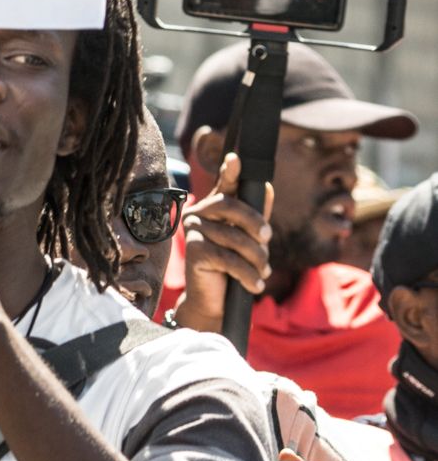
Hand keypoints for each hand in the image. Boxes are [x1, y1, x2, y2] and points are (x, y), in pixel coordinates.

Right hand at [170, 154, 271, 334]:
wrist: (214, 300)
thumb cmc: (232, 266)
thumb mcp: (249, 240)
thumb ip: (257, 215)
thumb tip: (267, 188)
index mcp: (213, 207)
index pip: (224, 185)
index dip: (230, 172)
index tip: (236, 160)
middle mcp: (198, 214)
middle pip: (230, 205)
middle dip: (255, 223)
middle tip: (268, 240)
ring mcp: (193, 232)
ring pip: (233, 236)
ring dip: (256, 257)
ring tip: (263, 271)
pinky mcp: (194, 252)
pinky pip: (228, 258)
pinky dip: (247, 273)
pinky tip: (255, 284)